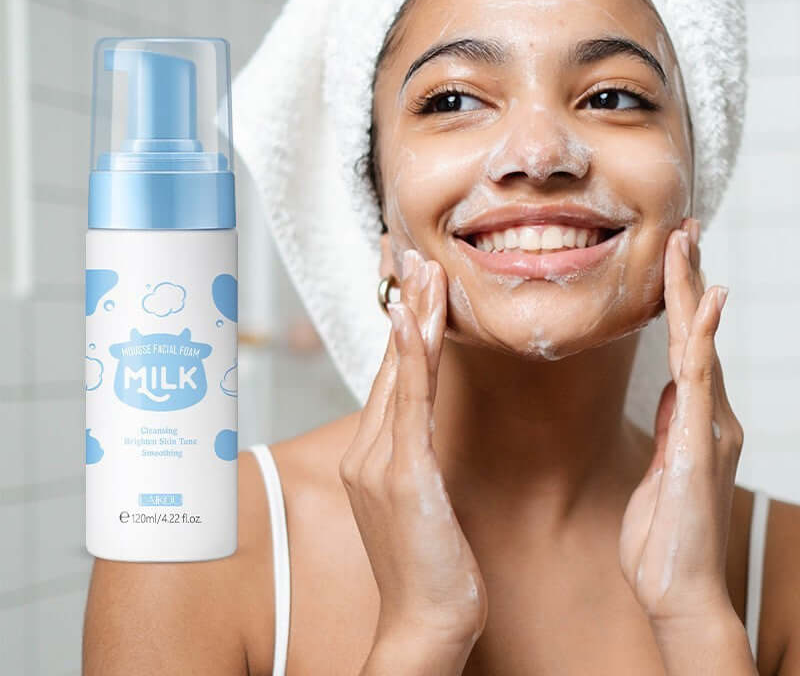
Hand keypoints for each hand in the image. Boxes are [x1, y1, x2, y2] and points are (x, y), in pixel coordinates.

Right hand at [339, 248, 487, 649]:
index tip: (409, 284)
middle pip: (391, 362)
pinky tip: (412, 317)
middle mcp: (367, 449)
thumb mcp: (418, 502)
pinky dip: (411, 354)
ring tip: (422, 268)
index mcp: (371, 454)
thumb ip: (414, 456)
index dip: (401, 326)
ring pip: (399, 371)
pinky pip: (409, 401)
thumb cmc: (428, 567)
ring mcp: (379, 460)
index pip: (391, 375)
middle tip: (410, 254)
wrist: (424, 624)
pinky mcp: (402, 473)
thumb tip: (422, 428)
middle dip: (403, 304)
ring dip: (411, 315)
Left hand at [619, 217, 742, 626]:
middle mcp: (707, 414)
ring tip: (687, 242)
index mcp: (693, 418)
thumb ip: (673, 426)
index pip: (685, 345)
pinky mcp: (699, 440)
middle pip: (693, 332)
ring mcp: (707, 424)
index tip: (673, 259)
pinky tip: (705, 300)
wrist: (677, 589)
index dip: (678, 301)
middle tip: (684, 230)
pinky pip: (700, 376)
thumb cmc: (666, 537)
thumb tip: (674, 388)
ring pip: (697, 341)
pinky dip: (701, 335)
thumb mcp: (662, 468)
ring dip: (691, 290)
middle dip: (688, 280)